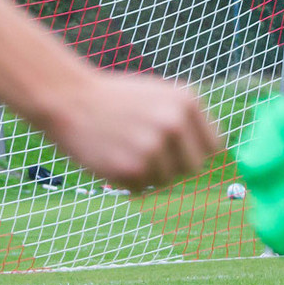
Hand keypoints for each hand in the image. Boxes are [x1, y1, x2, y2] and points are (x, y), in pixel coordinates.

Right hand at [45, 72, 220, 190]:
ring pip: (166, 181)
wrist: (69, 99)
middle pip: (193, 168)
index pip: (213, 147)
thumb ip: (186, 120)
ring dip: (148, 173)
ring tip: (124, 148)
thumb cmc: (115, 99)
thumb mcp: (159, 95)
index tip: (178, 151)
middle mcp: (174, 124)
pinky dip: (127, 180)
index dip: (195, 152)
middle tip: (146, 151)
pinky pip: (141, 189)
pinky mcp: (131, 168)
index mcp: (186, 102)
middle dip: (174, 165)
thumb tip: (214, 154)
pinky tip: (111, 157)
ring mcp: (153, 147)